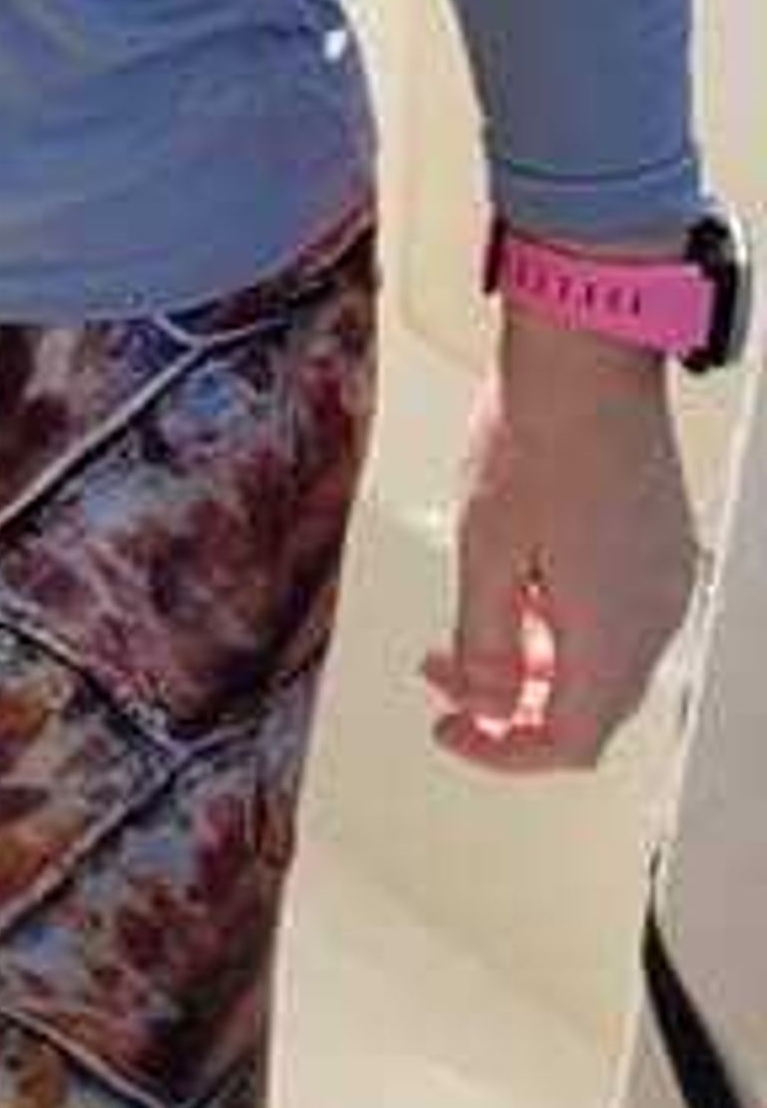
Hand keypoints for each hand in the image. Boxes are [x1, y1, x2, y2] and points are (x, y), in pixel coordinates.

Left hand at [421, 313, 702, 769]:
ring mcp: (664, 582)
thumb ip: (484, 642)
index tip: (449, 732)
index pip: (567, 741)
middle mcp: (653, 619)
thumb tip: (483, 706)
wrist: (589, 356)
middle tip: (444, 683)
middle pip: (588, 709)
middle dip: (509, 705)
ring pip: (602, 663)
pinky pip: (617, 620)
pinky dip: (563, 626)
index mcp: (611, 634)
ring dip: (533, 662)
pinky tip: (519, 586)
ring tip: (466, 631)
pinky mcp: (661, 548)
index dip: (502, 751)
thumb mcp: (484, 549)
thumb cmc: (536, 438)